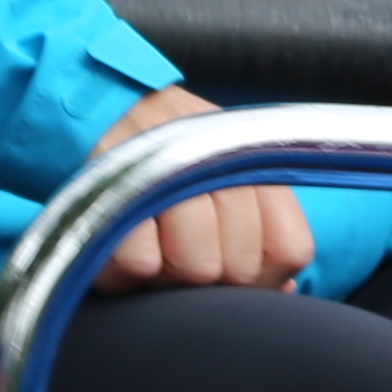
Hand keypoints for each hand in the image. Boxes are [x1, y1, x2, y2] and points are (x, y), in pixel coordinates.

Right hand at [91, 88, 314, 296]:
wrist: (100, 102)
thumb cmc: (168, 158)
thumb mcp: (227, 178)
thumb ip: (265, 234)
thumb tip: (286, 289)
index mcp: (257, 162)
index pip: (290, 249)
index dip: (262, 276)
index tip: (227, 263)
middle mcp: (222, 163)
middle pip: (240, 267)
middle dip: (208, 274)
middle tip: (174, 250)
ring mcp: (171, 173)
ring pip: (198, 267)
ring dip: (166, 274)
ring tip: (147, 246)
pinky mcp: (116, 188)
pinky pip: (142, 263)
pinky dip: (124, 270)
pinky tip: (116, 245)